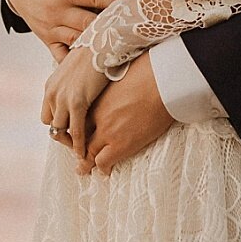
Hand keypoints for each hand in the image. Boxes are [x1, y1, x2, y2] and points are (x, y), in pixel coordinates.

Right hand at [8, 0, 125, 60]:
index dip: (118, 1)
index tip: (137, 5)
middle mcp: (58, 11)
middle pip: (90, 22)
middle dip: (111, 25)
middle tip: (134, 28)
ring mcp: (52, 27)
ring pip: (78, 40)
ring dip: (97, 43)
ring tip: (120, 46)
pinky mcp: (47, 38)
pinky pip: (61, 55)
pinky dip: (75, 61)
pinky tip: (93, 64)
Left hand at [41, 48, 110, 161]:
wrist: (104, 40)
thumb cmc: (98, 51)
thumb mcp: (79, 66)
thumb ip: (76, 81)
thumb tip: (84, 87)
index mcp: (51, 85)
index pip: (48, 114)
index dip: (60, 124)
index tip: (73, 131)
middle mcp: (52, 93)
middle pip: (52, 125)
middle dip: (64, 136)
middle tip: (77, 146)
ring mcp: (62, 98)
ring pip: (61, 131)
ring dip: (71, 144)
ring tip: (81, 154)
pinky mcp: (77, 102)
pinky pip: (76, 131)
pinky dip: (80, 144)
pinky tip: (85, 152)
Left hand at [81, 53, 173, 174]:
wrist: (162, 81)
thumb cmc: (150, 71)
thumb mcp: (124, 71)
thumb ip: (117, 80)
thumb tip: (124, 77)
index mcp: (98, 97)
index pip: (81, 117)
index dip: (81, 126)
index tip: (83, 130)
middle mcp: (97, 116)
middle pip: (81, 136)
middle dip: (79, 146)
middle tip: (78, 153)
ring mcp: (107, 131)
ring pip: (89, 152)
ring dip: (86, 161)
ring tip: (84, 168)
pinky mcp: (121, 143)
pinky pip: (103, 161)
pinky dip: (103, 167)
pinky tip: (106, 171)